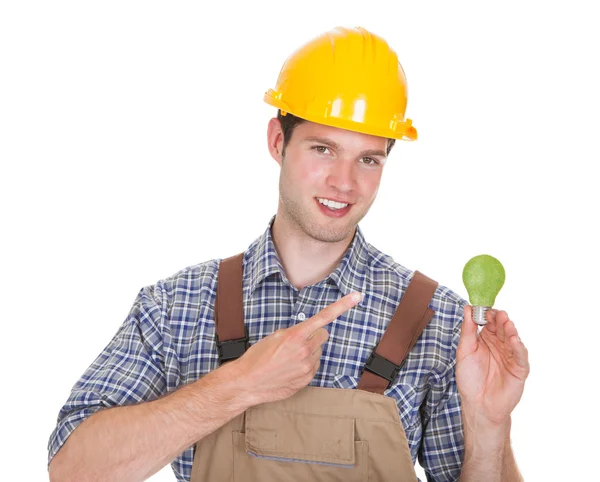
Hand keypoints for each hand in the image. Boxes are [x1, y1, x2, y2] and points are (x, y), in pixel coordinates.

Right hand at [232, 292, 362, 405]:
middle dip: (314, 335)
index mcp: (295, 336)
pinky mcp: (307, 379)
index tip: (357, 296)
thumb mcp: (275, 336)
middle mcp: (305, 351)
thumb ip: (295, 332)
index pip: (324, 317)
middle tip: (298, 340)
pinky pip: (315, 365)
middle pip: (323, 335)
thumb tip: (310, 332)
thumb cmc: (258, 357)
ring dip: (309, 350)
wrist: (247, 382)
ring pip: (319, 351)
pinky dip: (306, 364)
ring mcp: (308, 367)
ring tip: (289, 358)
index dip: (342, 306)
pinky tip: (290, 368)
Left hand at [456, 306, 529, 425]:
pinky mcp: (519, 368)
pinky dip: (518, 347)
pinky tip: (514, 339)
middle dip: (500, 320)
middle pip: (502, 328)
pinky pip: (520, 356)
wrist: (478, 404)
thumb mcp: (465, 351)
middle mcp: (499, 345)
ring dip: (510, 330)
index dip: (487, 314)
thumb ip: (467, 331)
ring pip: (512, 339)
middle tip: (498, 313)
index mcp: (486, 339)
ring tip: (506, 323)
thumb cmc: (470, 378)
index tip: (484, 307)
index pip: (489, 322)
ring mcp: (510, 356)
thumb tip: (467, 308)